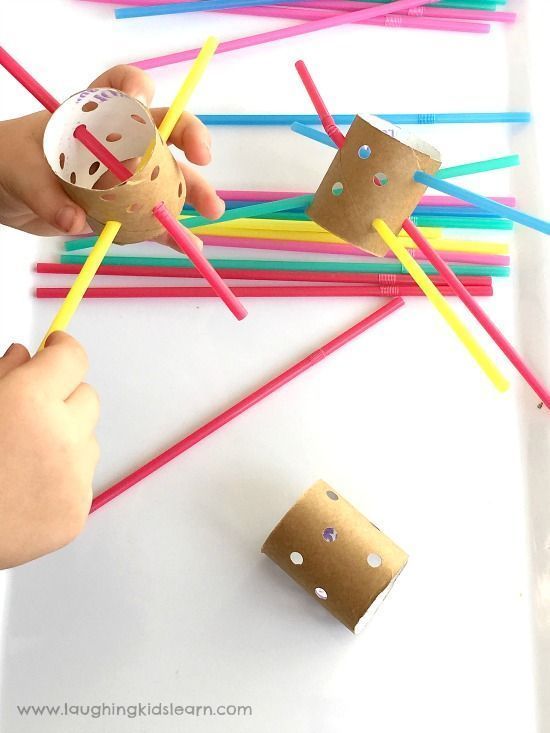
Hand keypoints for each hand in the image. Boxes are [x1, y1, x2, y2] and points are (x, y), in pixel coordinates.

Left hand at [0, 65, 223, 241]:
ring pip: (165, 178)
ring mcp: (121, 176)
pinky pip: (150, 219)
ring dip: (192, 191)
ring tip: (211, 210)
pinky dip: (169, 233)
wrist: (7, 193)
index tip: (143, 99)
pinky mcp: (120, 208)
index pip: (117, 87)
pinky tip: (188, 244)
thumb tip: (74, 221)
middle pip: (160, 131)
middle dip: (188, 139)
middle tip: (203, 158)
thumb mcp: (19, 171)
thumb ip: (45, 194)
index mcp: (90, 116)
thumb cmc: (10, 163)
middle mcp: (114, 141)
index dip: (134, 86)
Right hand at [0, 333, 98, 568]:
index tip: (55, 348)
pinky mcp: (75, 512)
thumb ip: (1, 373)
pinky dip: (61, 479)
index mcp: (30, 401)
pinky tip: (25, 488)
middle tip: (31, 411)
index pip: (72, 358)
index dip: (62, 350)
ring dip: (65, 440)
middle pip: (87, 398)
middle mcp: (61, 437)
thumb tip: (24, 356)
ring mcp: (73, 478)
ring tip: (20, 458)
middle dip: (63, 397)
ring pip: (87, 440)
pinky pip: (81, 480)